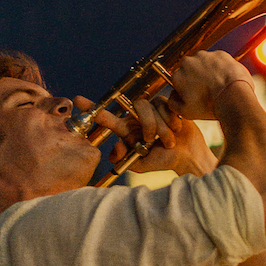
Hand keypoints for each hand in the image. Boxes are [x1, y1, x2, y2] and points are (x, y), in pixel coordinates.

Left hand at [73, 95, 217, 176]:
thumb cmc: (164, 161)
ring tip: (169, 140)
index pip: (107, 117)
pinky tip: (176, 129)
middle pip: (135, 109)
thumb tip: (114, 149)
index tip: (78, 101)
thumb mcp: (141, 164)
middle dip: (148, 125)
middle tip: (154, 140)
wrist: (188, 156)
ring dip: (161, 127)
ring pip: (150, 108)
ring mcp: (151, 110)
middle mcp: (136, 117)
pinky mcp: (166, 105)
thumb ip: (125, 158)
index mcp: (127, 130)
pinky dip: (171, 121)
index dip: (92, 109)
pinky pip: (164, 105)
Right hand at [167, 51, 254, 120]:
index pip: (178, 81)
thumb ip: (173, 103)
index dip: (187, 89)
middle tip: (208, 91)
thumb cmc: (210, 106)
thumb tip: (172, 97)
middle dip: (197, 78)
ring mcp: (205, 56)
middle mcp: (188, 62)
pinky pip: (219, 61)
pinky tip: (226, 79)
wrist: (234, 96)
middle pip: (191, 70)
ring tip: (219, 86)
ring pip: (205, 63)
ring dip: (209, 71)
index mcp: (178, 75)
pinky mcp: (220, 54)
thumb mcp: (186, 112)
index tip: (196, 96)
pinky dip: (222, 68)